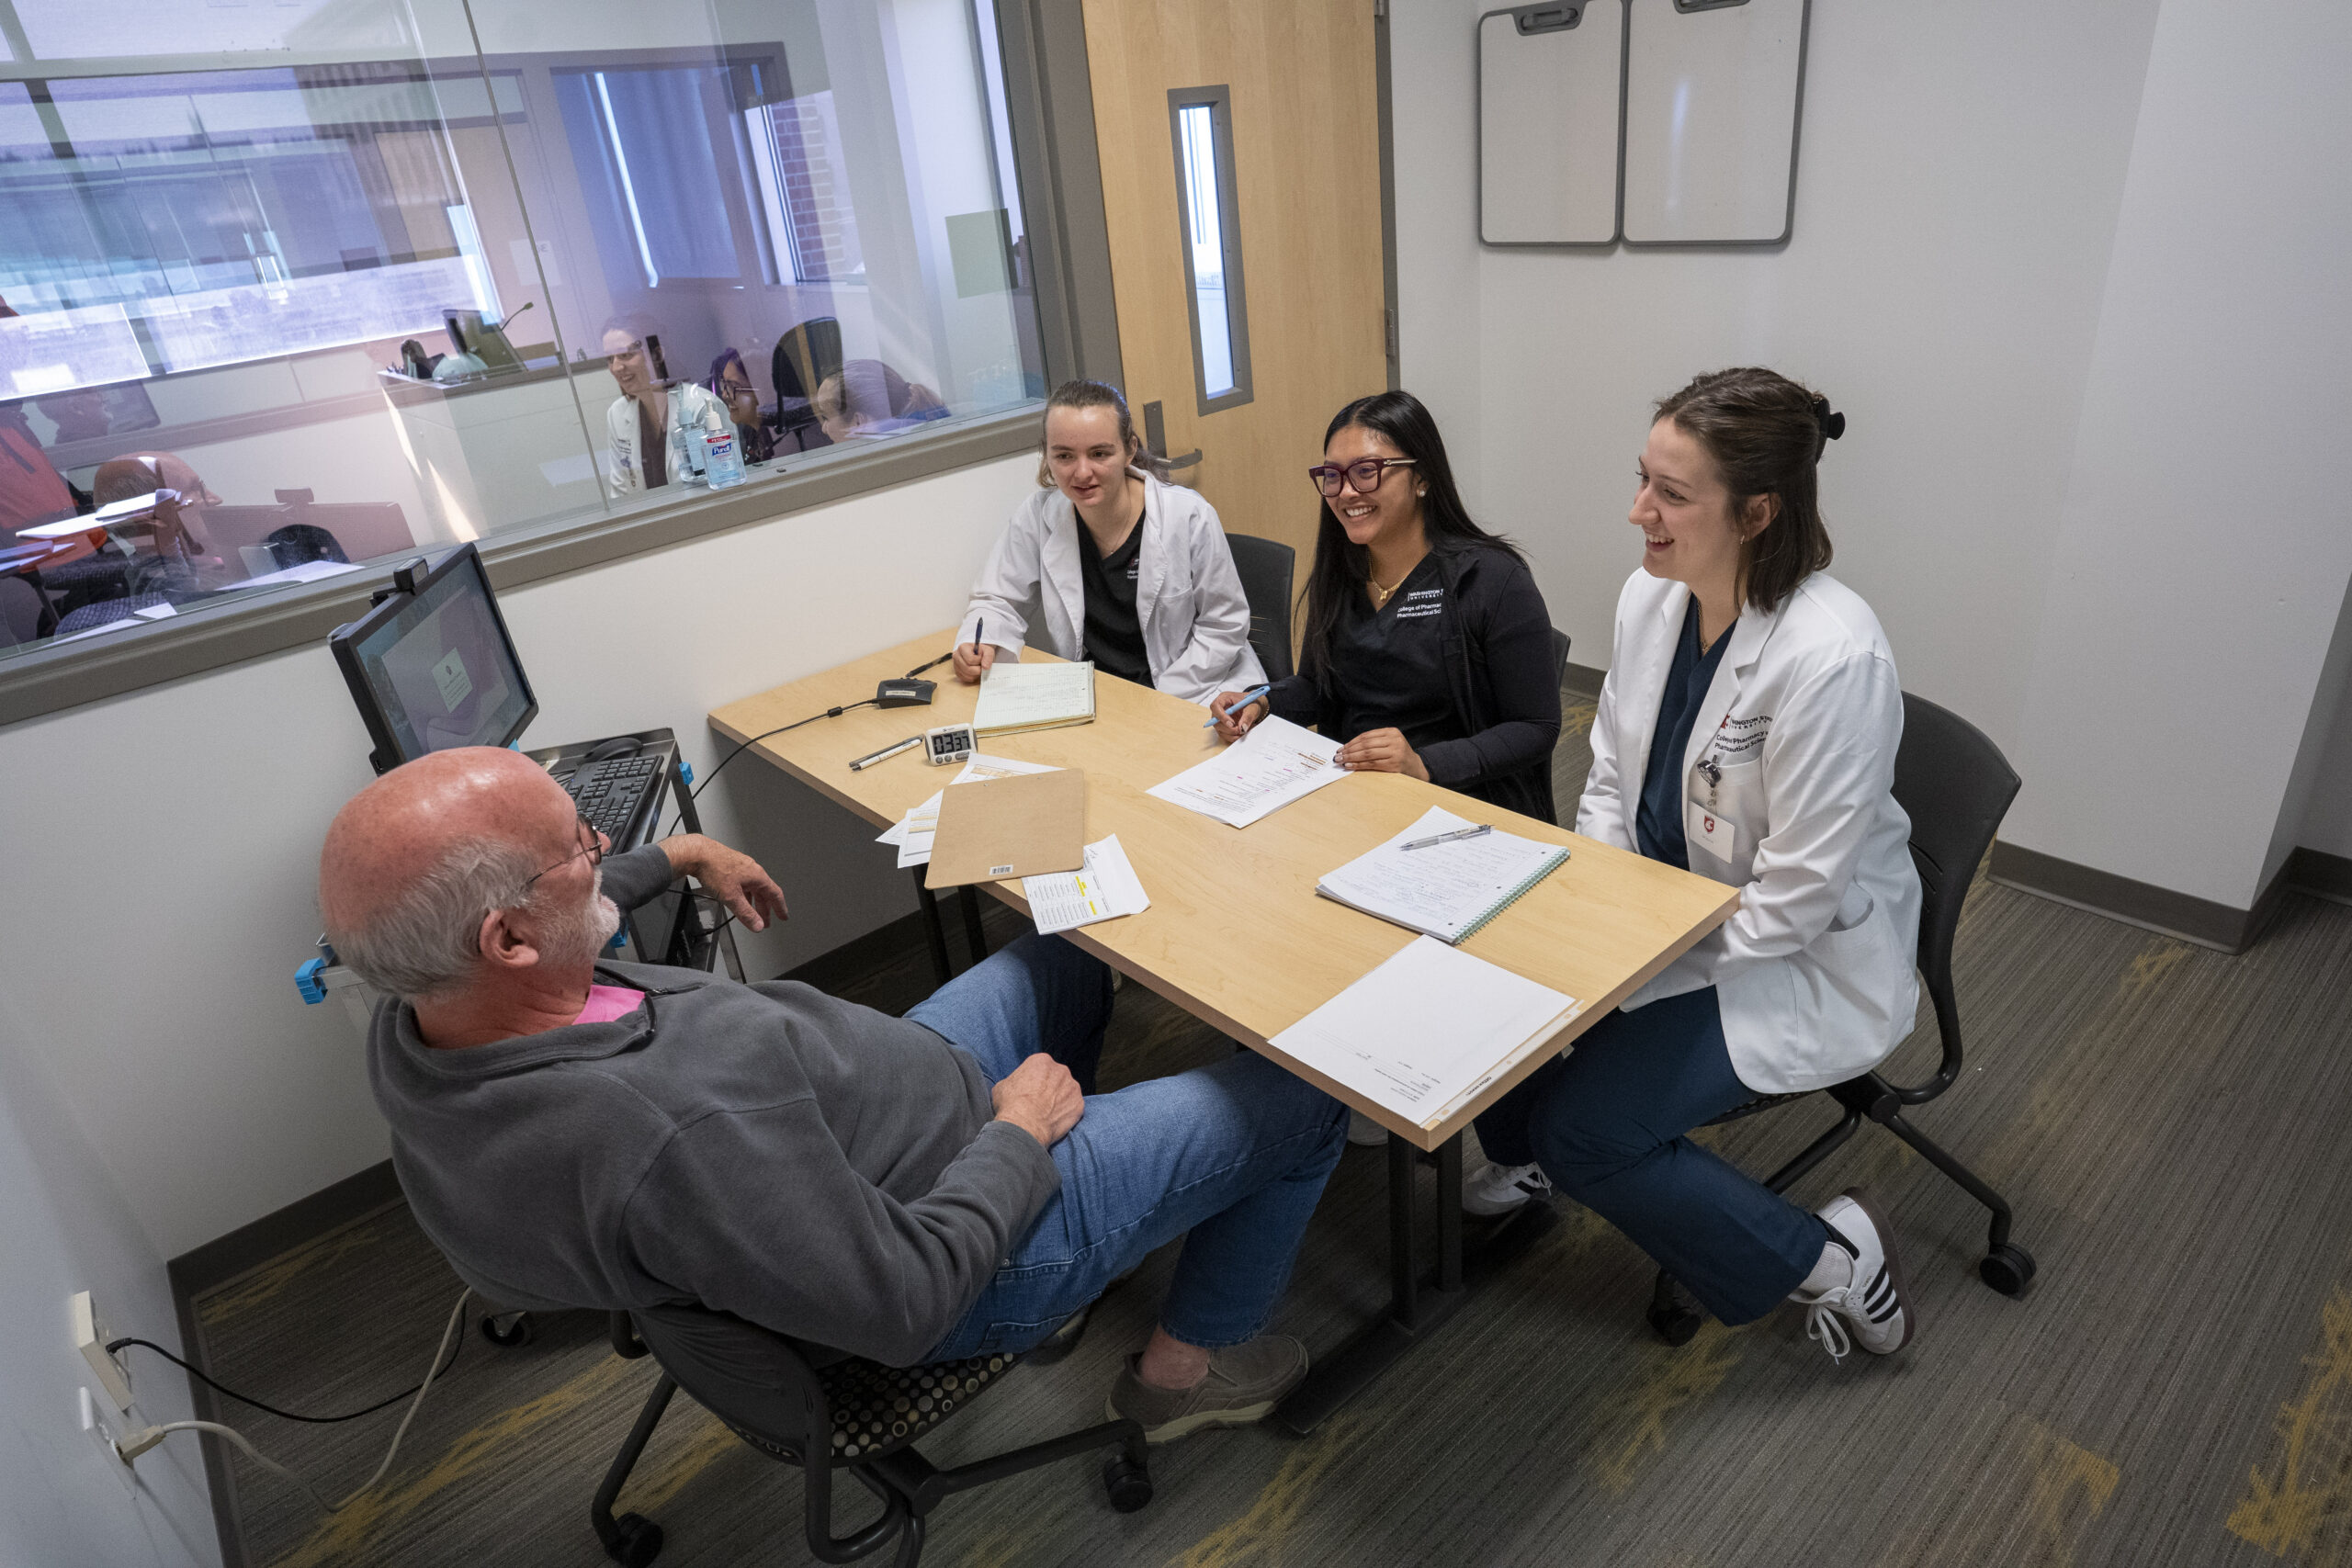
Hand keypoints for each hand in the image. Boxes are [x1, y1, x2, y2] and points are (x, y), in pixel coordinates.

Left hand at [660, 834, 787, 931]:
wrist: (697, 854)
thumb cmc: (714, 868)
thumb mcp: (732, 897)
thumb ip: (746, 913)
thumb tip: (758, 925)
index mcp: (757, 875)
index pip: (775, 893)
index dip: (780, 907)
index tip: (783, 916)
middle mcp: (752, 869)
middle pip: (764, 892)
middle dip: (765, 909)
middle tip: (765, 920)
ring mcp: (741, 866)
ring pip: (752, 887)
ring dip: (754, 902)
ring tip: (751, 913)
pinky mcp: (730, 866)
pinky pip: (743, 883)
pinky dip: (744, 894)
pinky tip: (738, 899)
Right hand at [951, 641, 997, 683]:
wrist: (977, 654)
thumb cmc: (981, 652)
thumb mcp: (987, 650)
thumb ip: (988, 657)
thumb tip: (985, 667)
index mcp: (962, 648)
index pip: (970, 659)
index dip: (979, 661)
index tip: (981, 658)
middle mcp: (956, 656)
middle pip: (967, 668)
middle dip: (978, 669)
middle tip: (982, 666)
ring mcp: (955, 665)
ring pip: (966, 675)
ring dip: (976, 674)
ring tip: (978, 668)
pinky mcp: (957, 672)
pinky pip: (965, 679)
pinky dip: (972, 677)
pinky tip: (975, 672)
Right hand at [991, 1053, 1083, 1146]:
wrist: (1024, 1127)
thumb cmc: (1011, 1106)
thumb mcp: (1002, 1087)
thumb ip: (1014, 1081)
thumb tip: (1015, 1086)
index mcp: (1041, 1061)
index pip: (1040, 1067)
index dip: (1034, 1079)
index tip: (1030, 1090)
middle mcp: (1060, 1070)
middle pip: (1056, 1077)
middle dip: (1050, 1088)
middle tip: (1040, 1102)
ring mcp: (1072, 1087)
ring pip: (1067, 1091)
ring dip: (1060, 1100)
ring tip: (1047, 1113)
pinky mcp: (1079, 1104)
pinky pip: (1074, 1107)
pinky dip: (1067, 1113)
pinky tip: (1055, 1121)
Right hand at [1210, 690, 1267, 742]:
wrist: (1253, 706)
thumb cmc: (1251, 702)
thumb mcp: (1252, 707)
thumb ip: (1248, 716)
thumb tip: (1242, 727)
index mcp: (1224, 698)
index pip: (1215, 706)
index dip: (1221, 716)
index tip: (1231, 723)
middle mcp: (1220, 708)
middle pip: (1215, 720)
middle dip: (1227, 728)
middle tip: (1239, 730)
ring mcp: (1220, 718)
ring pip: (1219, 729)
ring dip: (1230, 734)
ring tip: (1242, 731)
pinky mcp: (1223, 726)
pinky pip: (1224, 734)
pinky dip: (1232, 736)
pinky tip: (1240, 734)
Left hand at [1335, 728, 1428, 780]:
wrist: (1415, 766)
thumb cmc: (1398, 754)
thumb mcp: (1389, 742)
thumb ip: (1374, 742)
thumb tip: (1349, 747)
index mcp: (1392, 732)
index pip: (1367, 736)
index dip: (1352, 742)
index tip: (1342, 748)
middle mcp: (1394, 740)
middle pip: (1366, 744)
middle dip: (1349, 750)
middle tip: (1338, 756)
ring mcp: (1395, 752)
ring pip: (1368, 754)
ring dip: (1352, 758)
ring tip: (1342, 761)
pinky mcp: (1394, 764)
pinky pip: (1372, 764)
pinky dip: (1359, 765)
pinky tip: (1350, 766)